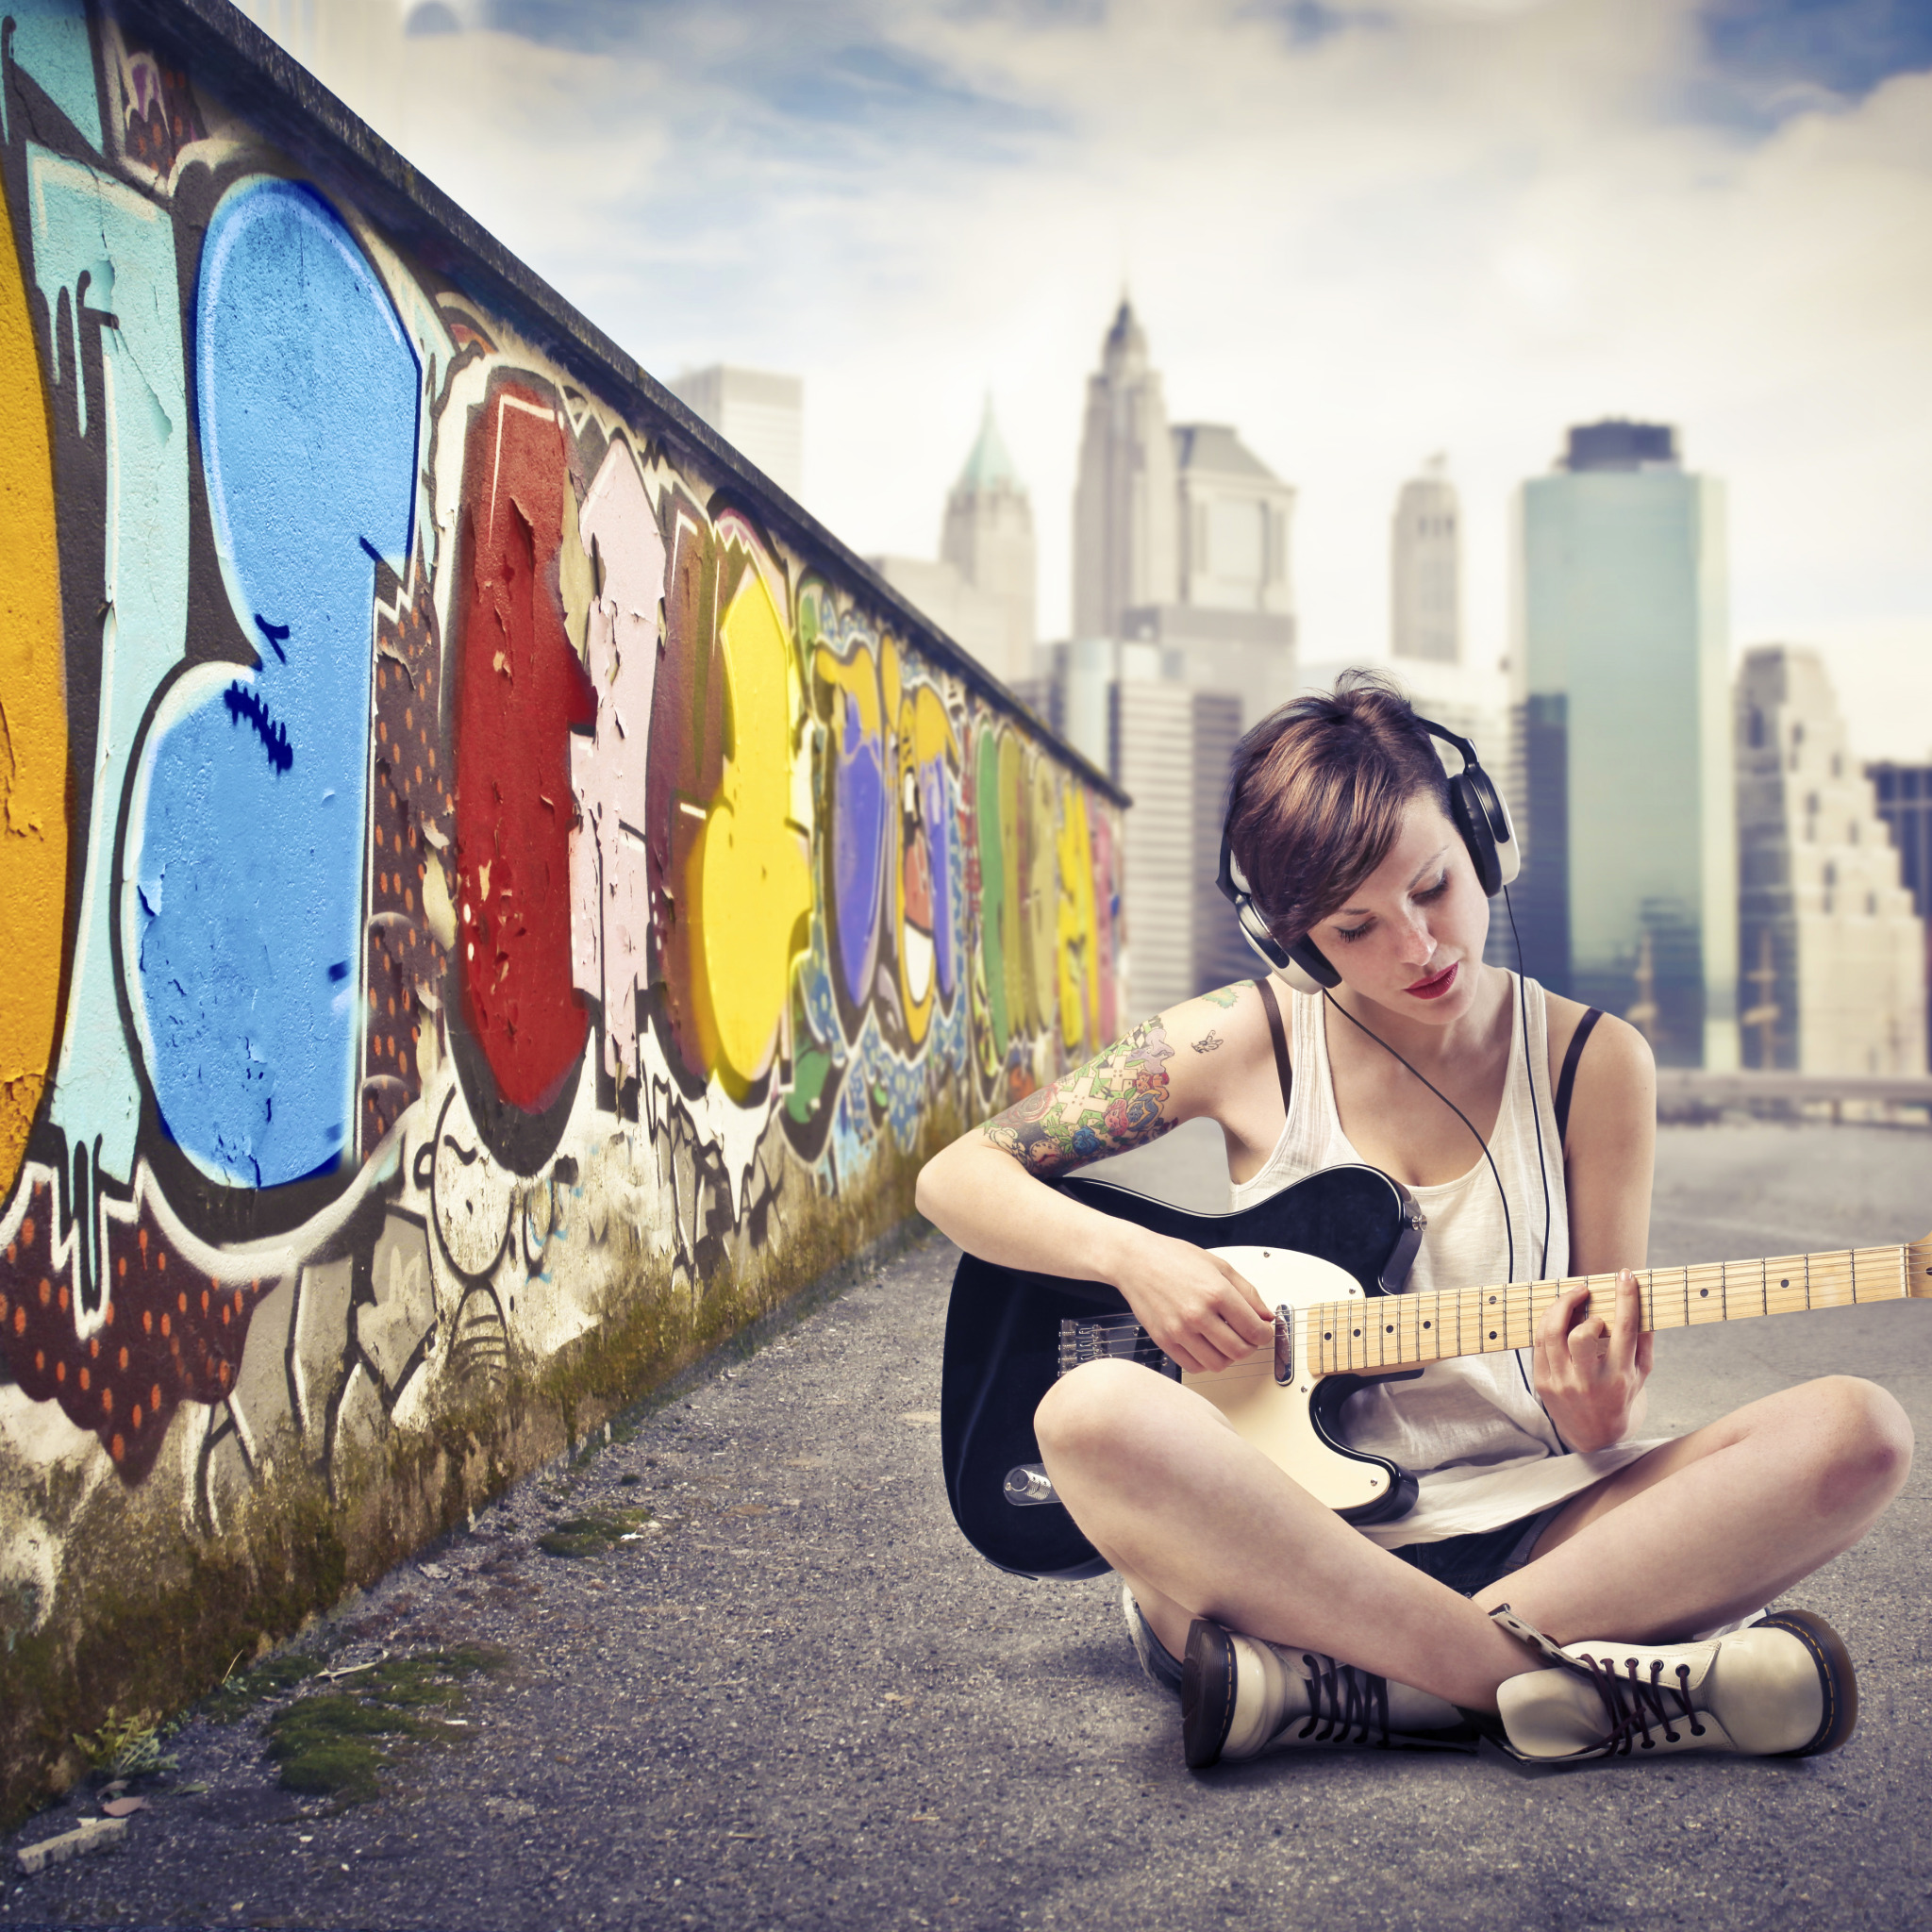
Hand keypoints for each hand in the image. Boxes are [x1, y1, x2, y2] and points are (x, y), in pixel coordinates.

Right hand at [1109, 1230, 1274, 1376]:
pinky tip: (1206, 1346)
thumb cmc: (1173, 1258)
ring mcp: (1179, 1330)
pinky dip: (1206, 1361)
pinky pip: (1193, 1367)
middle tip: (1247, 1337)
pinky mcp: (1164, 1340)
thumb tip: (1266, 1316)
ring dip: (1228, 1356)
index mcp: (1216, 1292)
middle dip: (1250, 1346)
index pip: (1254, 1330)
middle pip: (1240, 1351)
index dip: (1265, 1334)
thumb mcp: (1219, 1266)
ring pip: (1219, 1364)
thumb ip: (1248, 1293)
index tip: (1263, 1331)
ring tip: (1225, 1341)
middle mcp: (1198, 1314)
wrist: (1135, 1260)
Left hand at [1532, 1271, 1652, 1452]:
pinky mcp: (1543, 1384)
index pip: (1625, 1330)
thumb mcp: (1641, 1374)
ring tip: (1570, 1298)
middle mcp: (1590, 1382)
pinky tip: (1558, 1316)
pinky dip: (1547, 1323)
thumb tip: (1644, 1305)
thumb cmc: (1622, 1397)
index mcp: (1620, 1377)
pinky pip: (1538, 1343)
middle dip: (1580, 1307)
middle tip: (1587, 1295)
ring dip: (1559, 1307)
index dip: (1626, 1298)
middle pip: (1580, 1334)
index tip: (1626, 1275)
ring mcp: (1563, 1384)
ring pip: (1551, 1334)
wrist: (1596, 1438)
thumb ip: (1644, 1341)